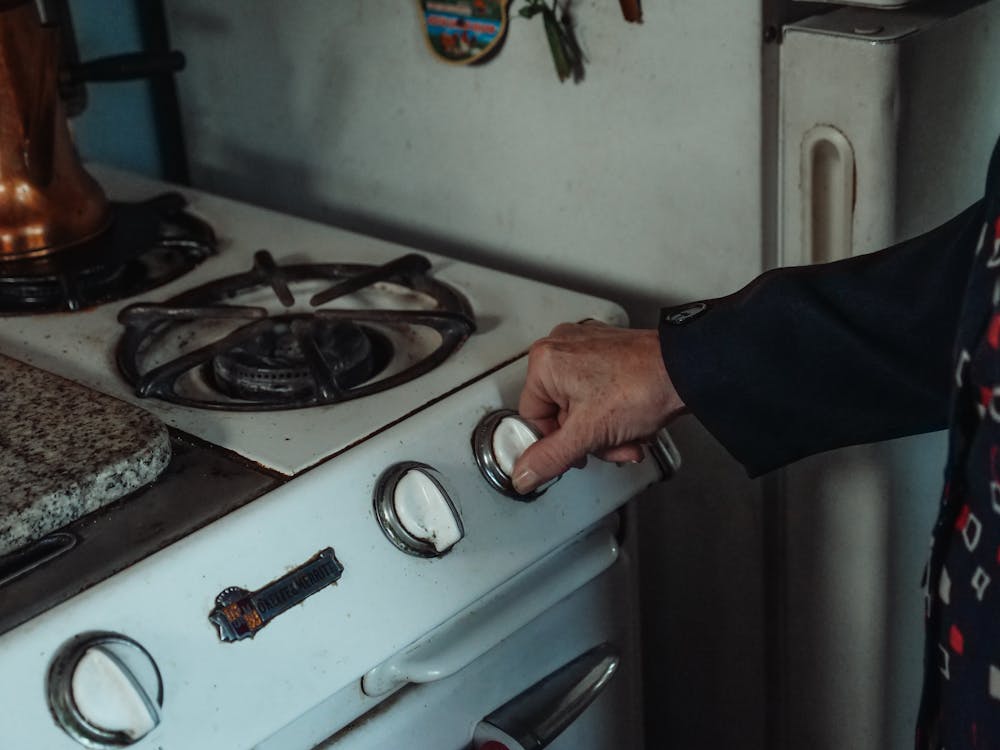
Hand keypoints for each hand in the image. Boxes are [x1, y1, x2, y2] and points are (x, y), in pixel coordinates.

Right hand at [511, 321, 685, 493]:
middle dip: (590, 439)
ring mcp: (587, 346)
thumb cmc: (642, 387)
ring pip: (583, 406)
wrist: (688, 371)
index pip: (533, 417)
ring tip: (629, 436)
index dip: (556, 444)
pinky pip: (600, 390)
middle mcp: (562, 346)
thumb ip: (550, 458)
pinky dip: (615, 412)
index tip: (577, 455)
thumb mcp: (588, 434)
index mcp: (545, 361)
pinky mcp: (610, 350)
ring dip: (606, 431)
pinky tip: (634, 421)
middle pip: (561, 413)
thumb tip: (523, 473)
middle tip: (610, 445)